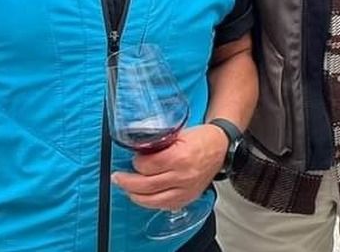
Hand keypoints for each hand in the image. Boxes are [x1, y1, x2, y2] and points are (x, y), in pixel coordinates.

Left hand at [111, 123, 227, 210]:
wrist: (221, 147)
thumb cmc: (201, 139)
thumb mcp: (179, 133)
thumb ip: (158, 142)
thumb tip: (137, 149)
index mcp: (180, 157)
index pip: (147, 166)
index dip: (136, 163)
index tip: (134, 159)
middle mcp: (183, 176)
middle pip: (146, 185)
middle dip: (127, 182)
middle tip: (118, 177)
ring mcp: (186, 190)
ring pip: (152, 200)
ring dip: (135, 195)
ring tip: (127, 188)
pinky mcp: (188, 198)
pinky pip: (163, 206)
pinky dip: (150, 202)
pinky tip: (144, 196)